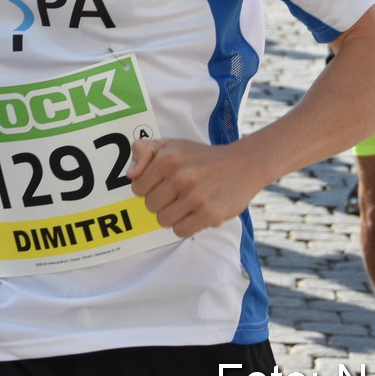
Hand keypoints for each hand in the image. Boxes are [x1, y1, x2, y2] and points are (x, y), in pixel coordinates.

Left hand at [128, 139, 264, 238]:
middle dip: (159, 202)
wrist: (244, 165)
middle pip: (150, 206)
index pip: (137, 187)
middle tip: (175, 194)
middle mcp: (182, 177)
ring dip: (171, 215)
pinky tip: (194, 213)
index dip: (146, 188)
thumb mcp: (171, 144)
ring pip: (163, 220)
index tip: (160, 184)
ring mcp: (197, 197)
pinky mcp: (210, 214)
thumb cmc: (201, 157)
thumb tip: (130, 175)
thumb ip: (143, 151)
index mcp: (169, 158)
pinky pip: (181, 231)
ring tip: (185, 203)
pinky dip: (184, 226)